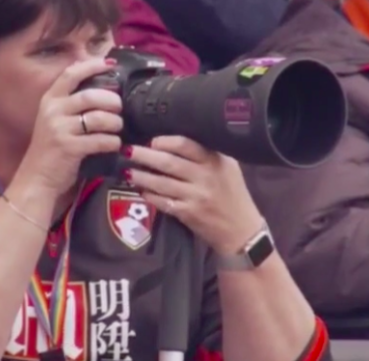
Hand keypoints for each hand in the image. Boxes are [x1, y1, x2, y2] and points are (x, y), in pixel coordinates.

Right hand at [17, 58, 122, 194]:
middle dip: (112, 100)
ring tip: (118, 128)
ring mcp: (59, 129)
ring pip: (98, 118)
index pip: (71, 74)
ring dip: (115, 122)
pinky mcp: (69, 148)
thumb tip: (105, 91)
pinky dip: (112, 142)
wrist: (36, 178)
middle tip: (120, 108)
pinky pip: (100, 140)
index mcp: (49, 100)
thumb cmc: (51, 149)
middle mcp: (53, 111)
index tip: (110, 64)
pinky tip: (114, 144)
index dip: (92, 66)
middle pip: (90, 96)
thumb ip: (73, 105)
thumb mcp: (55, 121)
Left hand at [124, 136, 264, 254]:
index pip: (185, 144)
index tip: (151, 140)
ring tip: (126, 171)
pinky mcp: (188, 214)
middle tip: (127, 150)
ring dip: (141, 176)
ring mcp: (196, 196)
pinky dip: (150, 195)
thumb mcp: (228, 167)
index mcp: (215, 161)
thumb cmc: (233, 194)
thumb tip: (175, 140)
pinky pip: (163, 202)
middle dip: (144, 155)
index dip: (164, 141)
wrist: (242, 229)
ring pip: (162, 183)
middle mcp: (205, 177)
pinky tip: (141, 190)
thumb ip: (207, 153)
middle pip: (168, 162)